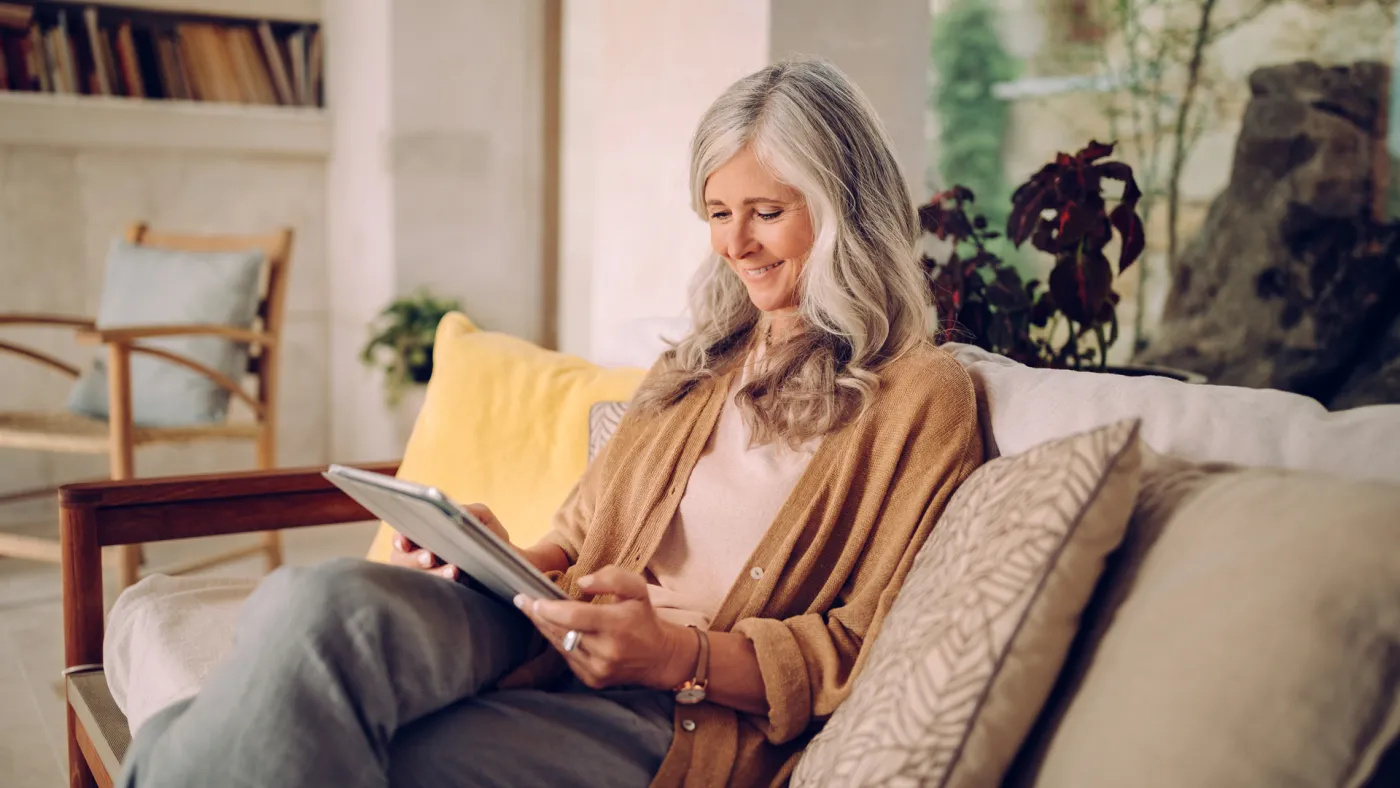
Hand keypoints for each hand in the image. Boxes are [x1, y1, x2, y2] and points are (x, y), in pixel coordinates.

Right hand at [388, 502, 509, 581]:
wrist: (510, 563)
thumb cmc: (489, 536)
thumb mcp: (482, 518)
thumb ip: (471, 511)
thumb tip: (459, 512)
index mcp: (425, 534)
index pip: (402, 537)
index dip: (399, 539)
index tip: (404, 542)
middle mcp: (421, 556)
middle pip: (403, 560)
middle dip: (415, 559)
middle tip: (430, 557)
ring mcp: (430, 576)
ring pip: (418, 579)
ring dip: (434, 574)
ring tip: (453, 571)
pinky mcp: (443, 593)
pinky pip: (434, 594)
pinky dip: (445, 588)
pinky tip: (461, 582)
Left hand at [515, 565, 695, 690]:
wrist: (658, 657)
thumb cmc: (643, 617)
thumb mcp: (637, 589)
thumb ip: (612, 578)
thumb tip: (582, 583)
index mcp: (617, 625)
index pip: (574, 617)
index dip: (549, 609)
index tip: (531, 598)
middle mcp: (606, 651)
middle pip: (561, 632)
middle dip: (538, 615)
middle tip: (522, 600)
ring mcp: (598, 669)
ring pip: (561, 645)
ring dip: (545, 628)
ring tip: (532, 611)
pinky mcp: (592, 680)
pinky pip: (568, 658)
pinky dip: (559, 642)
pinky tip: (553, 629)